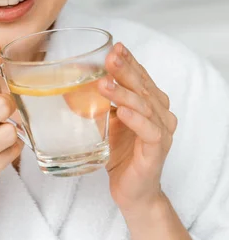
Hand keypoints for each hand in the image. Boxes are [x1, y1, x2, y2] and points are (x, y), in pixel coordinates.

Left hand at [98, 43, 177, 217]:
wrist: (133, 192)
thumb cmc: (122, 154)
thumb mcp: (108, 122)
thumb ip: (103, 101)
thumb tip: (77, 81)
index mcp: (151, 103)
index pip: (141, 76)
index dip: (129, 61)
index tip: (115, 47)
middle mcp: (161, 114)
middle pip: (142, 86)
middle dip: (125, 70)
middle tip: (110, 57)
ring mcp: (162, 132)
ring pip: (144, 105)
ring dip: (124, 93)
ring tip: (104, 84)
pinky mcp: (157, 150)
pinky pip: (149, 131)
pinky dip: (135, 119)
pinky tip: (121, 111)